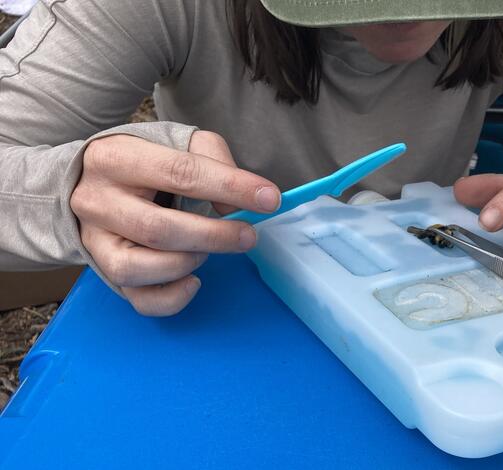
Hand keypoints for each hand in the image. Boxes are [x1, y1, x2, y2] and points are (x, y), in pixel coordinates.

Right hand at [71, 131, 279, 315]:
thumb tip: (235, 206)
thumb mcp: (177, 141)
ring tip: (208, 252)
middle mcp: (97, 200)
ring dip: (186, 263)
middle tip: (248, 236)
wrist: (89, 179)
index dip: (230, 187)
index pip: (180, 173)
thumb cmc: (146, 161)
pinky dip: (172, 297)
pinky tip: (194, 281)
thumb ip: (212, 160)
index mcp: (116, 158)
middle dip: (213, 237)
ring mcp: (94, 239)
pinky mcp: (102, 268)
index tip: (269, 199)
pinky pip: (137, 298)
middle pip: (158, 229)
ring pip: (138, 268)